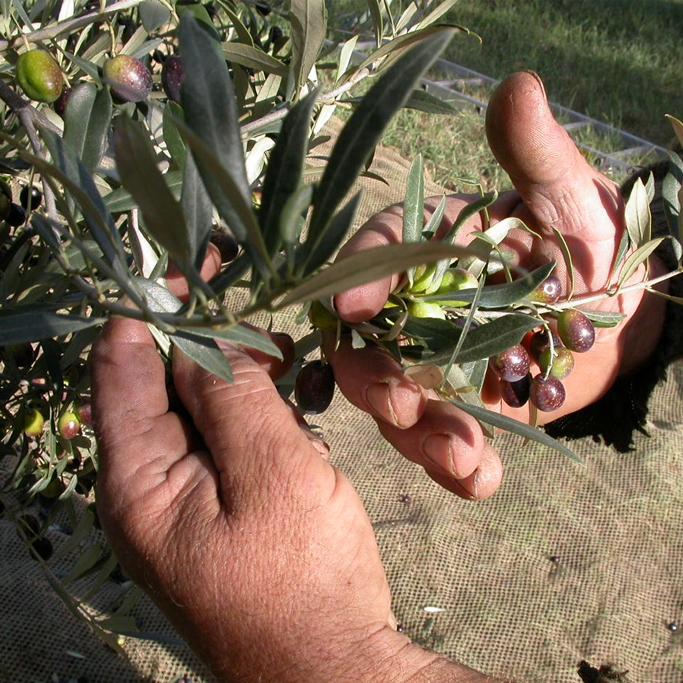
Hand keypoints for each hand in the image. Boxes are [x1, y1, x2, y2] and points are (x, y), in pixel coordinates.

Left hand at [89, 255, 494, 682]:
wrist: (331, 666)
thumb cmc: (306, 576)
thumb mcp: (273, 473)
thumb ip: (232, 396)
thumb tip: (202, 337)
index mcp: (137, 479)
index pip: (121, 364)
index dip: (156, 307)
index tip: (201, 268)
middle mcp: (143, 487)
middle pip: (157, 383)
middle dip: (209, 344)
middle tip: (269, 335)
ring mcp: (178, 501)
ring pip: (195, 409)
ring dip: (238, 381)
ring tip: (287, 371)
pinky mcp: (212, 509)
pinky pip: (220, 442)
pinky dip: (252, 418)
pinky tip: (290, 420)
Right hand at [328, 71, 666, 490]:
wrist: (611, 305)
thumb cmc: (584, 236)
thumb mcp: (567, 195)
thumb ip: (536, 156)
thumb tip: (518, 89)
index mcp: (425, 249)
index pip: (375, 258)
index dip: (358, 281)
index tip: (350, 310)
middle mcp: (413, 309)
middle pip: (368, 345)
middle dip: (374, 378)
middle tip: (400, 403)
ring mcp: (431, 363)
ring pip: (398, 402)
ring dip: (419, 434)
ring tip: (463, 457)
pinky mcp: (460, 407)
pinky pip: (446, 440)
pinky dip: (458, 466)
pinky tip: (481, 479)